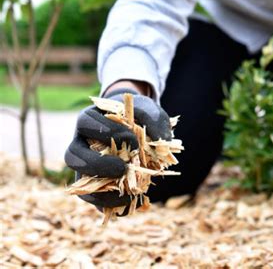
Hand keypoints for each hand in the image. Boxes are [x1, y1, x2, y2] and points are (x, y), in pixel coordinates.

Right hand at [65, 86, 171, 209]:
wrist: (139, 128)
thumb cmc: (140, 117)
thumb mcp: (149, 111)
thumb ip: (153, 119)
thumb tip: (159, 139)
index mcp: (89, 120)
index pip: (86, 122)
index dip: (107, 131)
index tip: (132, 138)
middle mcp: (80, 143)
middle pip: (72, 156)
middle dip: (98, 164)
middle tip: (123, 168)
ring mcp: (85, 166)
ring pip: (79, 181)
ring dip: (101, 188)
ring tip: (127, 189)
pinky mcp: (93, 184)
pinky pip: (92, 197)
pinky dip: (108, 201)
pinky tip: (130, 199)